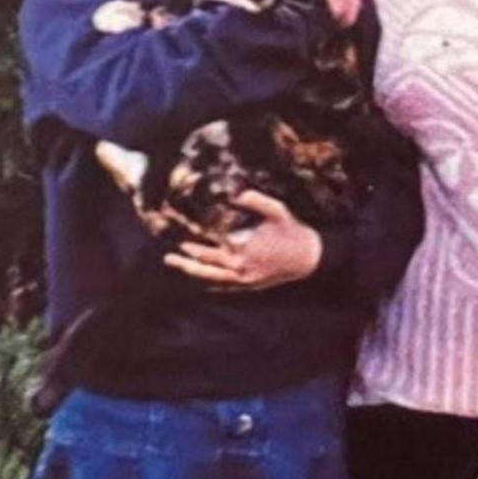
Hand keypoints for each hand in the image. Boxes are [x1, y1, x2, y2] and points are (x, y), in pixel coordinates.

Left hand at [163, 190, 321, 290]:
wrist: (310, 258)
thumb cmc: (293, 233)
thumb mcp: (278, 212)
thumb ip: (257, 201)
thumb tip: (236, 193)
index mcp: (242, 245)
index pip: (210, 236)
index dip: (192, 228)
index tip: (177, 223)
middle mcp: (237, 264)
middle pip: (204, 258)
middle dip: (185, 251)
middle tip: (168, 248)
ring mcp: (241, 277)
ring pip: (208, 274)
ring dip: (189, 268)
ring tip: (172, 261)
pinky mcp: (248, 284)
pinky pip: (223, 286)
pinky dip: (209, 281)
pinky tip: (199, 279)